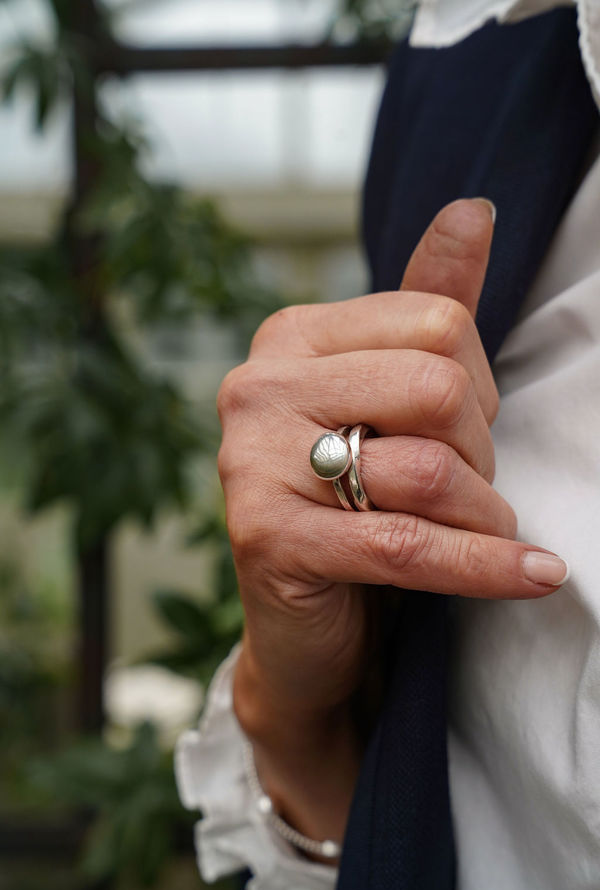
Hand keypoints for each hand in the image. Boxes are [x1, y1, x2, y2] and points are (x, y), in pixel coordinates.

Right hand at [217, 199, 566, 845]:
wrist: (305, 616)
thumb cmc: (356, 497)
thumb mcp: (394, 398)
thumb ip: (429, 304)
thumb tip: (472, 209)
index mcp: (290, 336)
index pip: (438, 322)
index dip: (479, 385)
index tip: (465, 431)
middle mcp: (258, 386)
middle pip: (437, 387)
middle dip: (482, 449)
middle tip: (472, 488)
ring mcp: (252, 462)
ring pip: (427, 469)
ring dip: (485, 513)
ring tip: (483, 532)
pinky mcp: (267, 539)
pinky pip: (408, 545)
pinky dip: (487, 567)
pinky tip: (536, 575)